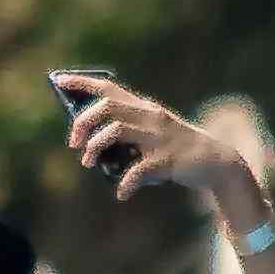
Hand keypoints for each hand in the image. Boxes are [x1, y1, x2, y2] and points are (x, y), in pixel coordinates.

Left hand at [51, 72, 263, 228]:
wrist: (217, 162)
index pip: (108, 88)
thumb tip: (90, 147)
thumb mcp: (152, 134)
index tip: (58, 80)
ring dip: (94, 147)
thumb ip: (127, 134)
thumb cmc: (177, 149)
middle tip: (73, 142)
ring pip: (115, 131)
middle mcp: (150, 116)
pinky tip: (121, 193)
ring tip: (87, 162)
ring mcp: (158, 137)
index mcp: (145, 108)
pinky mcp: (166, 159)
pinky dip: (124, 184)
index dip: (82, 82)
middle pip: (106, 108)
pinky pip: (136, 171)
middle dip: (82, 122)